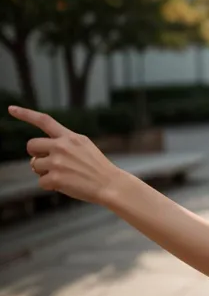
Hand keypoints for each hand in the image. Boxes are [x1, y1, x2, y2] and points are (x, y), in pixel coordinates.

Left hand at [8, 105, 126, 204]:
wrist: (110, 184)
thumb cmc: (97, 167)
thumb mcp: (84, 146)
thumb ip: (63, 144)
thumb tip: (38, 154)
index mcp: (70, 137)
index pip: (45, 121)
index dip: (26, 114)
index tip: (11, 109)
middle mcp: (62, 146)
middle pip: (31, 145)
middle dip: (36, 154)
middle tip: (50, 162)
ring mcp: (58, 162)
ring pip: (34, 165)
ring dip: (44, 172)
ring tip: (64, 175)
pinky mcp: (55, 178)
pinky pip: (41, 182)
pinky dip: (50, 186)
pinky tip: (66, 184)